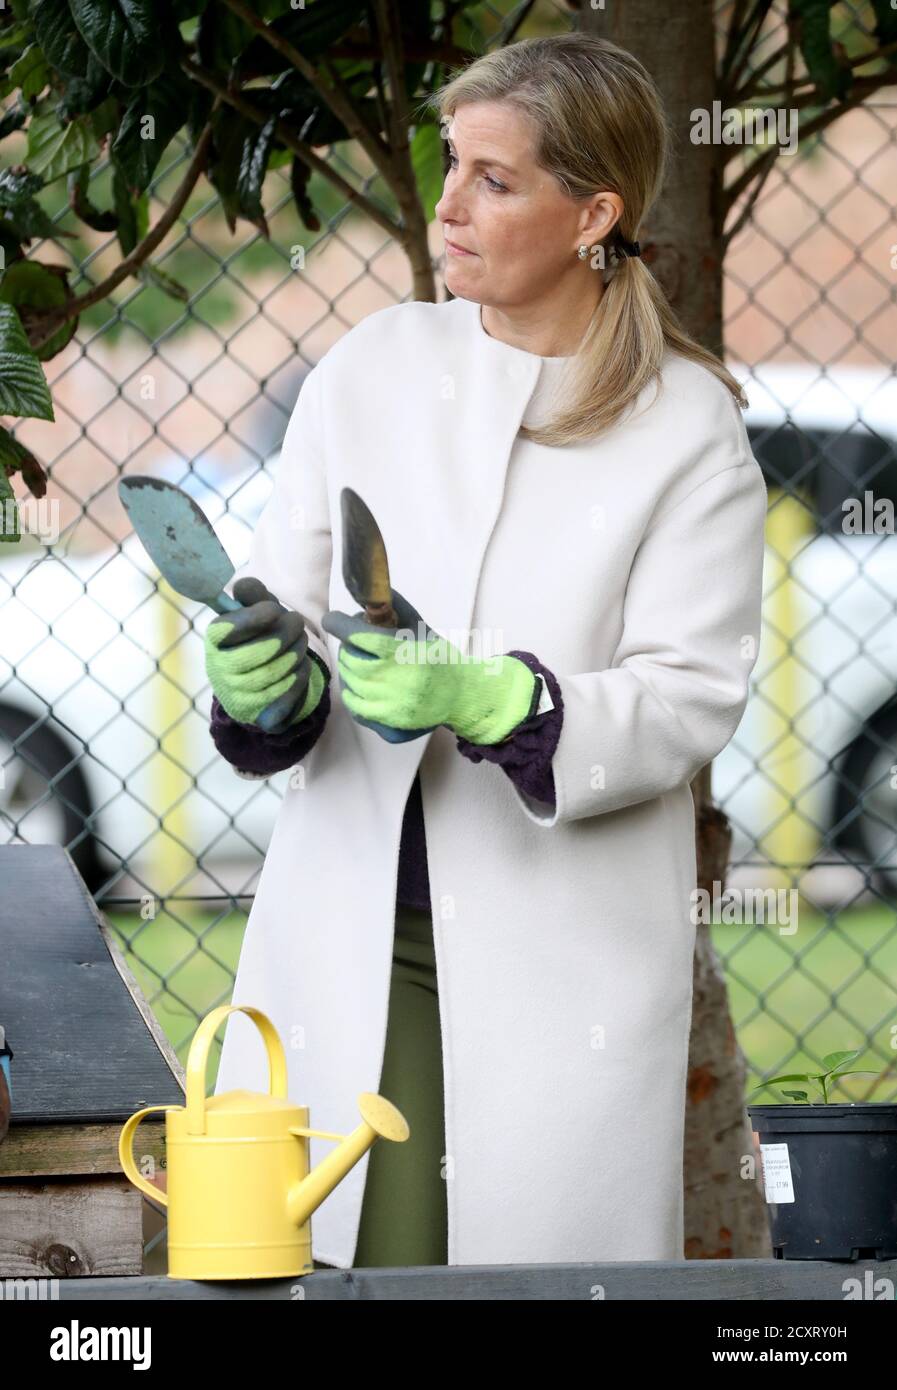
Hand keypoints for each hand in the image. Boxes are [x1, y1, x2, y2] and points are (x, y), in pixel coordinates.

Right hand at [204, 577, 325, 732]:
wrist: (259, 686)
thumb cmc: (259, 638)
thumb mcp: (257, 612)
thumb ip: (253, 596)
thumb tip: (243, 586)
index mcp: (215, 641)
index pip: (226, 629)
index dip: (252, 618)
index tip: (274, 609)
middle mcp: (220, 671)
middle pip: (257, 652)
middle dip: (285, 634)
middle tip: (297, 623)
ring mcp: (238, 696)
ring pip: (275, 672)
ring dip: (296, 653)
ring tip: (300, 643)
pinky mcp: (259, 717)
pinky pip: (286, 696)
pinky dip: (299, 678)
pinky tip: (299, 668)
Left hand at [321, 591, 536, 744]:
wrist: (462, 695)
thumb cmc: (440, 656)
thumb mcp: (422, 627)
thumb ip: (398, 607)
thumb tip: (371, 591)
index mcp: (405, 653)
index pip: (360, 636)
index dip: (339, 625)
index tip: (332, 619)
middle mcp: (397, 681)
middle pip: (352, 660)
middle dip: (347, 647)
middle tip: (353, 643)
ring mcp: (393, 706)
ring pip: (351, 683)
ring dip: (348, 669)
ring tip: (358, 663)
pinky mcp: (391, 725)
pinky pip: (356, 707)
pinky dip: (352, 693)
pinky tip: (360, 685)